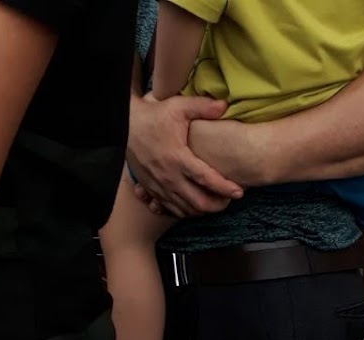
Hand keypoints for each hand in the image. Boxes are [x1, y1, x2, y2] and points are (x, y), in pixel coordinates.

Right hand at [126, 92, 242, 218]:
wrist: (124, 126)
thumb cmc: (153, 116)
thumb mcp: (177, 107)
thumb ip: (202, 107)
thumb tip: (224, 105)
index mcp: (177, 158)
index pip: (206, 180)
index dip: (225, 188)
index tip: (239, 192)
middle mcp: (169, 177)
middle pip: (198, 203)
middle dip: (217, 205)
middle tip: (228, 200)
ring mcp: (159, 187)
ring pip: (186, 210)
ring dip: (202, 210)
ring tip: (214, 202)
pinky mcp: (151, 191)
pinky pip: (170, 210)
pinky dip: (184, 211)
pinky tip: (193, 206)